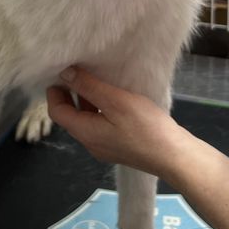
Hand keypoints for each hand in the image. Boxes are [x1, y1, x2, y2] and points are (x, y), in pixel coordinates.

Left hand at [46, 67, 186, 180]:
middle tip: (76, 73)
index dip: (54, 93)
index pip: (58, 113)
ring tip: (95, 80)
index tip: (60, 73)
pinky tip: (113, 98)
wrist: (173, 156)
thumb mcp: (115, 101)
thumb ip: (89, 87)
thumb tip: (65, 74)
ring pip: (86, 122)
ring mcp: (105, 148)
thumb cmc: (144, 126)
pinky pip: (100, 126)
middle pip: (71, 118)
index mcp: (85, 133)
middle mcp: (91, 143)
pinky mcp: (119, 147)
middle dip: (70, 95)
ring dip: (86, 102)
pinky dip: (99, 110)